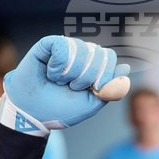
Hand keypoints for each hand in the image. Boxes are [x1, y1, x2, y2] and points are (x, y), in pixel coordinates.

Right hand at [0, 36, 130, 135]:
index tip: (91, 91)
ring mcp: (65, 48)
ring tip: (59, 82)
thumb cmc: (60, 109)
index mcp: (94, 67)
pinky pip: (63, 45)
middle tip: (71, 88)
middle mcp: (81, 54)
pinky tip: (51, 73)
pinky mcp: (48, 44)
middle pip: (99, 53)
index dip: (104, 75)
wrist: (33, 113)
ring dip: (70, 73)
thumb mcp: (91, 104)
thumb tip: (125, 68)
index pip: (110, 57)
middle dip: (87, 77)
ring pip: (81, 49)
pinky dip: (58, 65)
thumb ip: (111, 89)